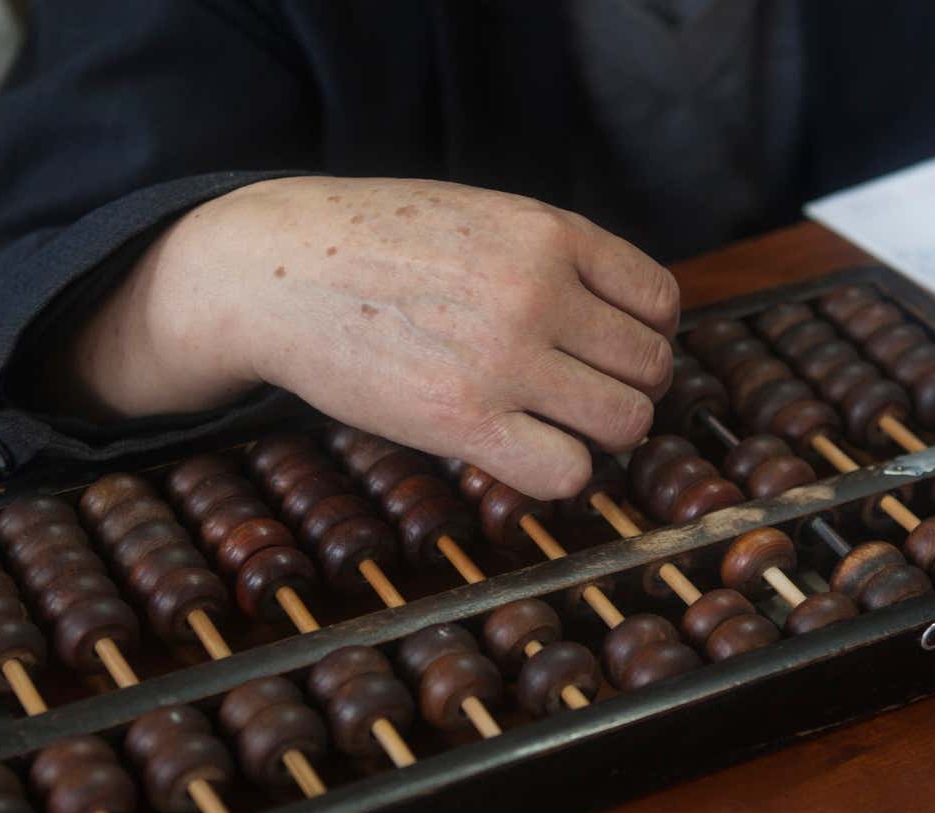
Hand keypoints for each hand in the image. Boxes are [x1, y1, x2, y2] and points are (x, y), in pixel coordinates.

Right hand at [52, 176, 678, 498]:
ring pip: (625, 422)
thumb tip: (620, 321)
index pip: (660, 301)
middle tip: (579, 398)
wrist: (274, 268)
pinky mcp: (463, 420)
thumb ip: (551, 257)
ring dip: (599, 435)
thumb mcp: (478, 216)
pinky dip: (559, 474)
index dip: (643, 336)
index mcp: (550, 232)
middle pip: (651, 368)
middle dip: (626, 389)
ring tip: (554, 427)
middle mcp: (541, 291)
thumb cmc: (371, 244)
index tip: (607, 353)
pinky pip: (567, 472)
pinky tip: (521, 454)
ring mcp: (505, 357)